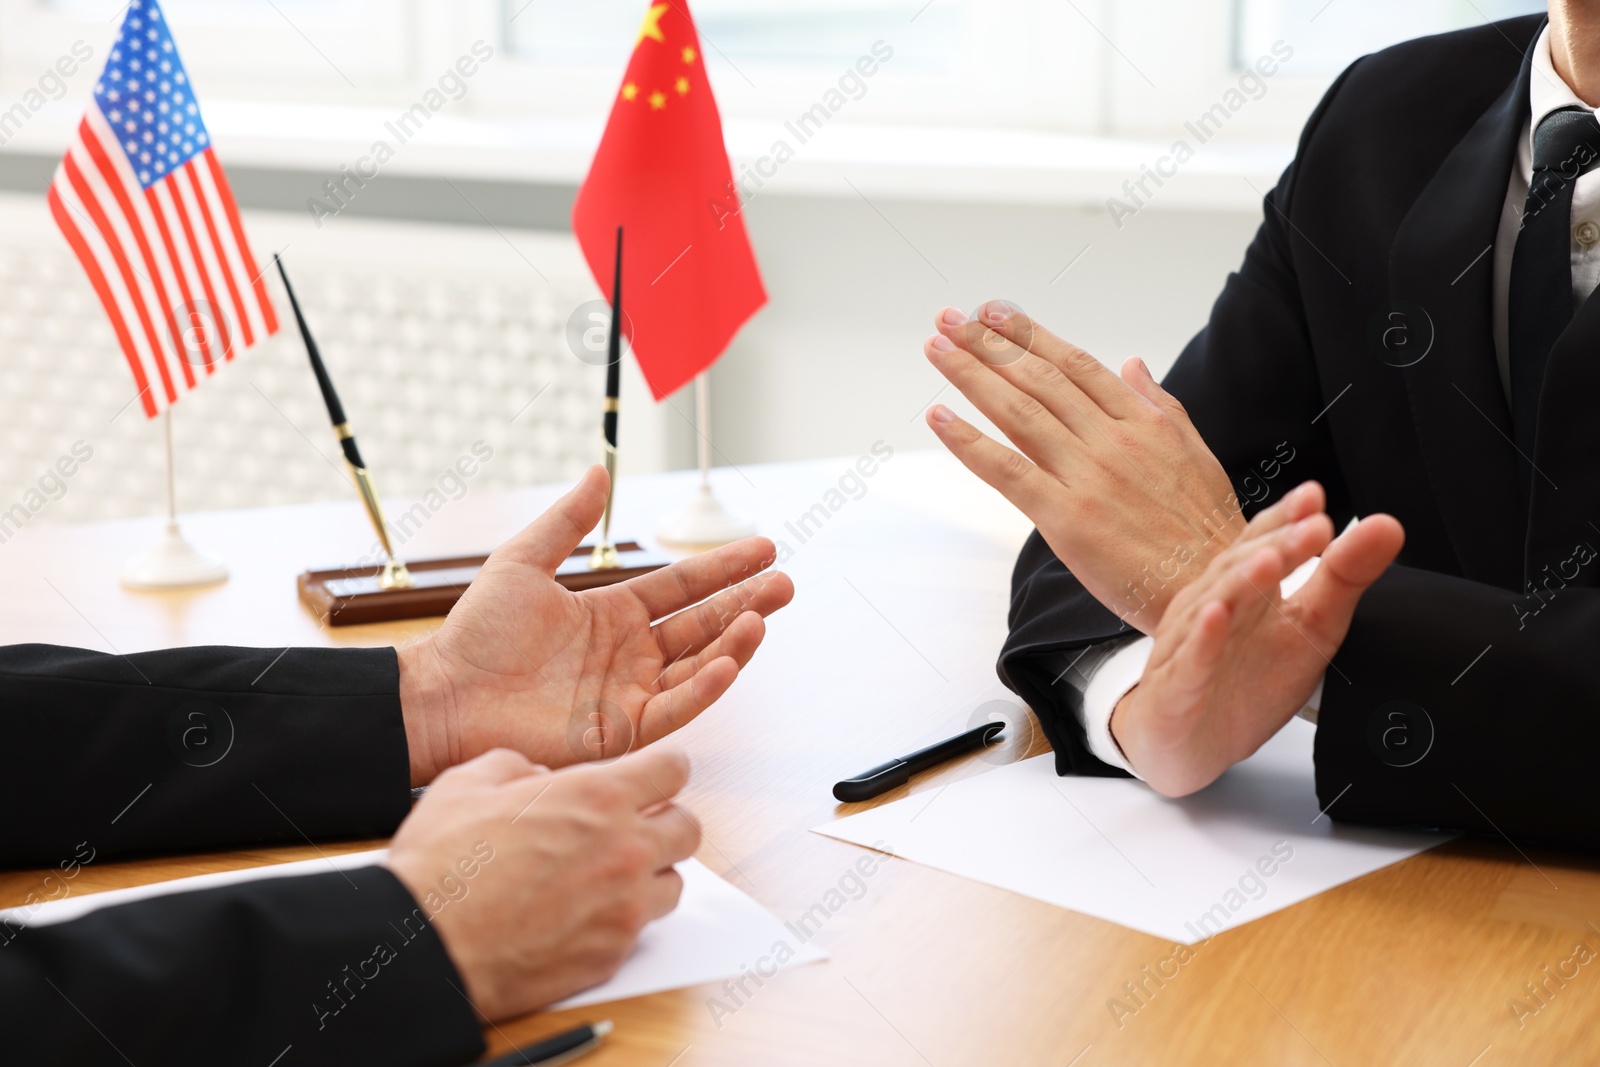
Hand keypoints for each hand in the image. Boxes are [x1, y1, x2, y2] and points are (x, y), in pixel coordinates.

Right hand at [386, 747, 698, 1020]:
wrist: (427, 945)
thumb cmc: (443, 868)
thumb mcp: (467, 784)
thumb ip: (514, 767)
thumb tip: (535, 776)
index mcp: (597, 797)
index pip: (673, 769)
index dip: (663, 770)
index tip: (654, 778)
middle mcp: (624, 849)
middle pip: (688, 828)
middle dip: (665, 823)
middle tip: (634, 828)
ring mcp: (625, 906)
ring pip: (674, 883)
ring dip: (649, 876)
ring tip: (607, 877)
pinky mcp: (613, 953)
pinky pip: (641, 930)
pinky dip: (621, 920)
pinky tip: (584, 915)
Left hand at [397, 466, 793, 785]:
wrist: (446, 694)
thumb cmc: (476, 634)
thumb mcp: (523, 562)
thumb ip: (567, 522)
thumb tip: (596, 473)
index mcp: (613, 614)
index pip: (683, 587)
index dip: (723, 569)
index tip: (764, 549)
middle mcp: (630, 655)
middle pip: (703, 625)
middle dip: (746, 603)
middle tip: (785, 583)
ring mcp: (629, 693)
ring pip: (698, 665)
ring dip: (734, 643)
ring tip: (763, 617)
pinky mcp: (621, 730)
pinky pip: (675, 707)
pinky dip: (706, 687)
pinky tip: (729, 661)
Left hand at [922, 301, 1242, 631]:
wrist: (1217, 588)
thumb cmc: (1206, 530)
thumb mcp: (1195, 454)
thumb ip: (1158, 404)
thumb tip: (1132, 363)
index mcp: (1145, 422)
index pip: (1075, 365)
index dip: (1029, 335)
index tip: (994, 313)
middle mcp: (1114, 440)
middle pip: (1039, 379)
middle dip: (988, 343)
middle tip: (950, 319)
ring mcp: (1089, 477)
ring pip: (1019, 413)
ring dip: (971, 375)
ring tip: (938, 347)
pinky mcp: (1067, 518)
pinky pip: (1008, 471)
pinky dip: (969, 441)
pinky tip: (940, 417)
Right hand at [1109, 492, 1403, 795]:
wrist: (1190, 745)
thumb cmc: (1245, 683)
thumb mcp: (1311, 628)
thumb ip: (1345, 577)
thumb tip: (1388, 526)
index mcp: (1242, 590)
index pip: (1261, 543)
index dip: (1285, 519)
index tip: (1316, 496)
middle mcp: (1209, 607)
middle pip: (1239, 567)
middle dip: (1277, 545)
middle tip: (1314, 527)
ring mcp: (1187, 646)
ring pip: (1211, 606)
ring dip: (1241, 582)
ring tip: (1272, 561)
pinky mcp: (1174, 689)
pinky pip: (1187, 661)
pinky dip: (1201, 640)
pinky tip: (1215, 618)